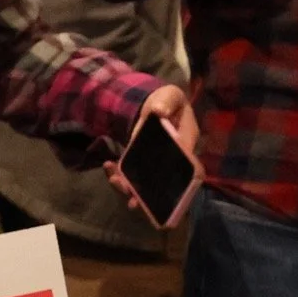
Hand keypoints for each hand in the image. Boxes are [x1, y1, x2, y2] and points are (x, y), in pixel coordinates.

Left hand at [104, 84, 199, 211]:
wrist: (154, 104)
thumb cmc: (167, 101)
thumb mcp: (170, 96)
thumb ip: (167, 102)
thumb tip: (159, 111)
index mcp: (187, 142)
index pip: (187, 164)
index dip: (177, 179)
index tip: (164, 187)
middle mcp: (174, 158)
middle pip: (165, 182)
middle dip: (149, 193)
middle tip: (133, 200)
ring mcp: (157, 162)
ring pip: (147, 181)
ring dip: (131, 187)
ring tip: (115, 182)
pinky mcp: (142, 161)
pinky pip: (133, 172)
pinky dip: (121, 174)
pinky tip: (109, 166)